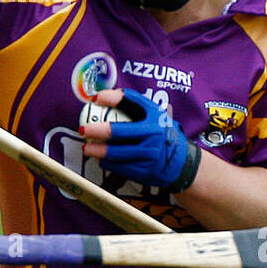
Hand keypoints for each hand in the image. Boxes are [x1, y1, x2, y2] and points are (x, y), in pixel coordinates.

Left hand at [80, 88, 199, 194]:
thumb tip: (104, 95)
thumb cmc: (162, 134)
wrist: (183, 163)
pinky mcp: (146, 172)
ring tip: (87, 148)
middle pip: (120, 132)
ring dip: (98, 151)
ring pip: (117, 153)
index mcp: (155, 117)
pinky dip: (108, 164)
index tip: (95, 98)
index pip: (131, 102)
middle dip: (98, 130)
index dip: (111, 98)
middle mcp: (153, 135)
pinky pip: (121, 168)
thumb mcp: (156, 115)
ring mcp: (150, 155)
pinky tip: (100, 160)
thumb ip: (135, 104)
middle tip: (83, 129)